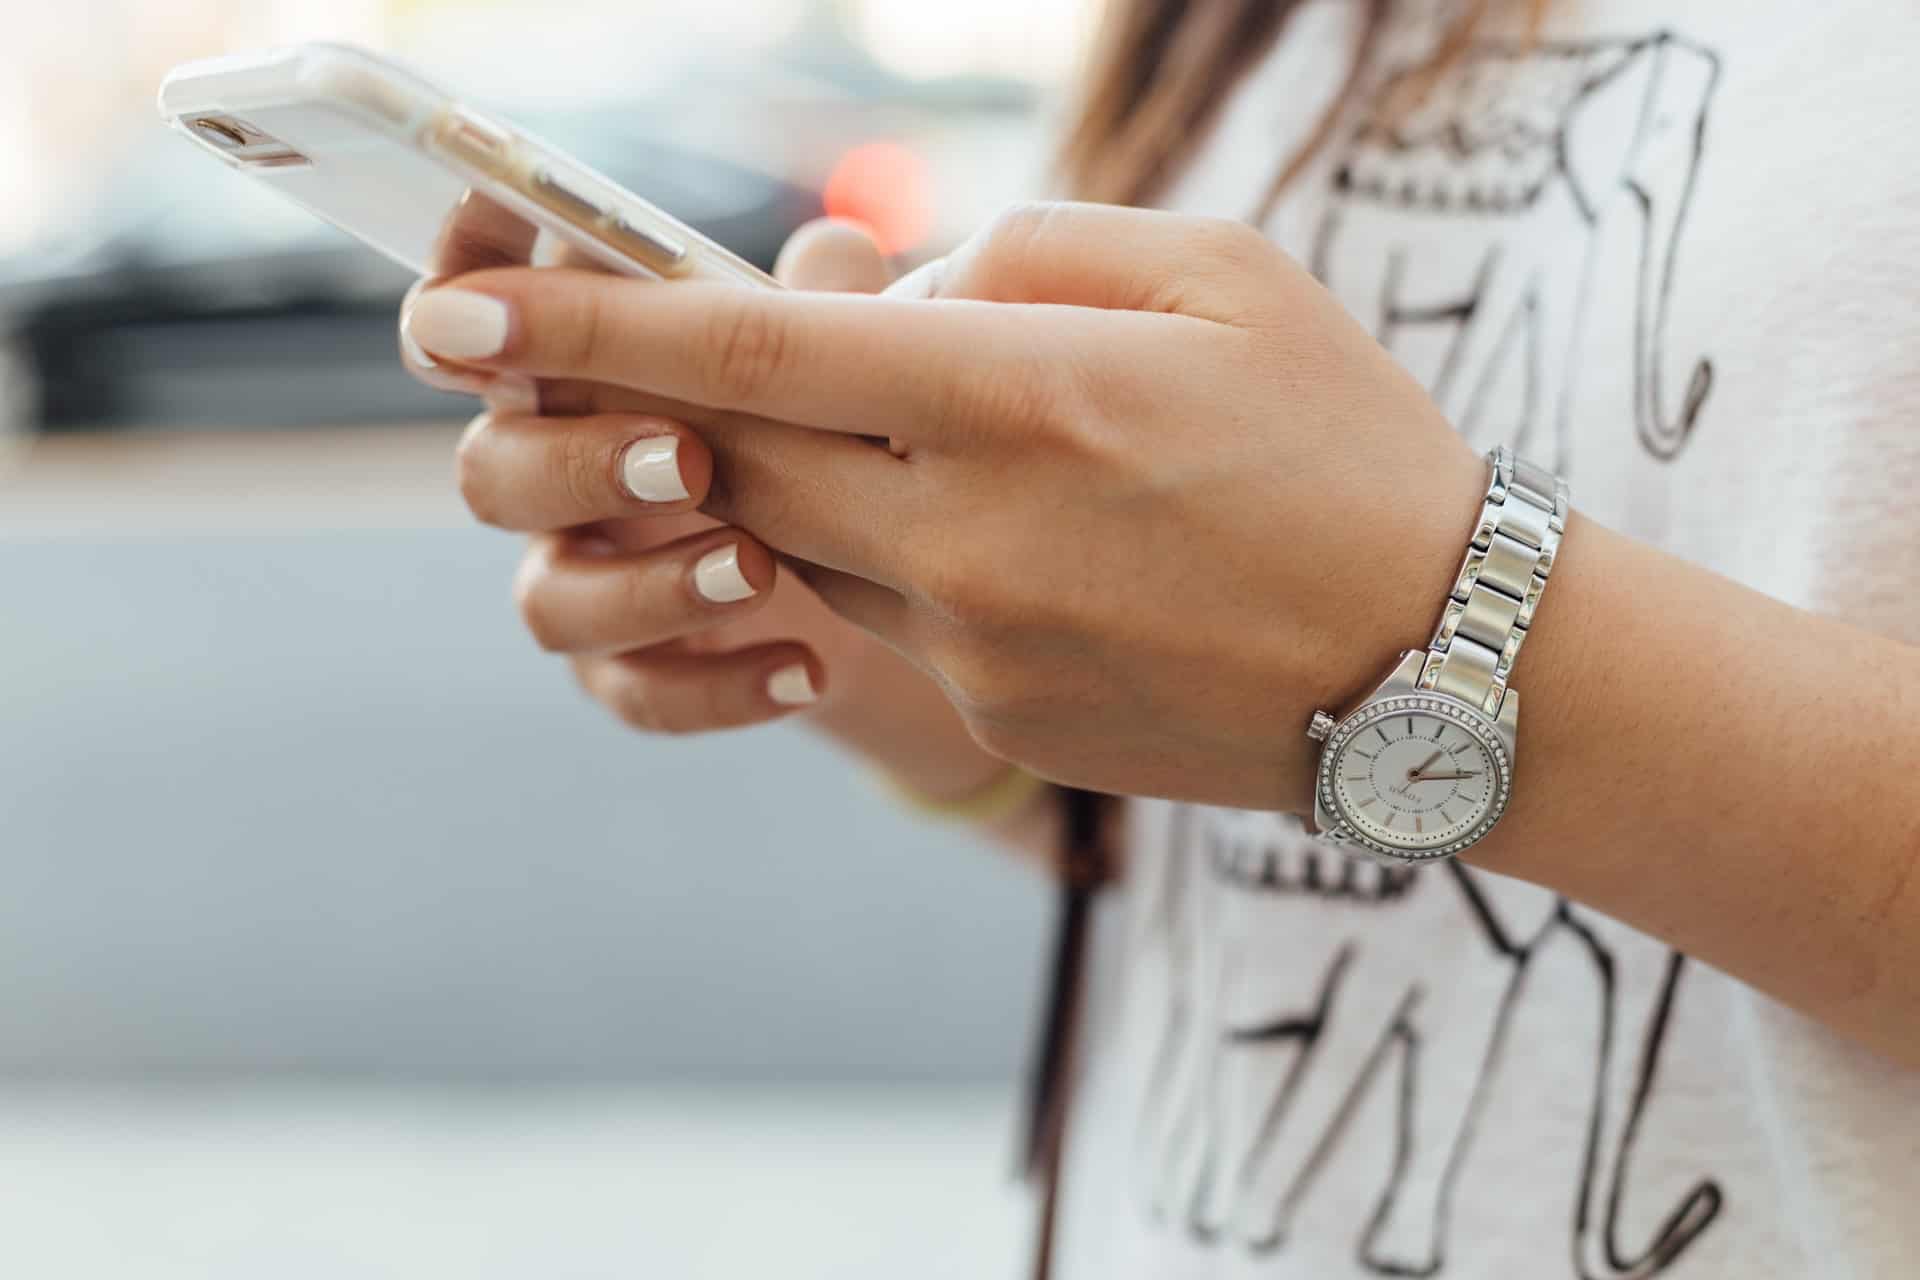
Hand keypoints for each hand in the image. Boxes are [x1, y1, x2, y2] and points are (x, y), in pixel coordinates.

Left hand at [402, 202, 1490, 810]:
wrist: (1446, 668)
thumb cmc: (1349, 443)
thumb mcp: (1221, 275)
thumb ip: (1028, 251)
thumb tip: (889, 287)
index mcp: (1024, 395)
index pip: (751, 352)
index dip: (587, 326)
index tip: (453, 316)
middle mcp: (972, 533)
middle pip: (738, 457)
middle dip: (669, 404)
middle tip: (645, 360)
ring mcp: (977, 645)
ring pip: (806, 540)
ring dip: (814, 475)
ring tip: (944, 436)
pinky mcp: (997, 715)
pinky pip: (892, 616)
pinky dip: (907, 553)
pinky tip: (1030, 537)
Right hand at [404, 216, 1004, 790]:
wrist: (895, 581)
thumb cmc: (838, 428)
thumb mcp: (845, 359)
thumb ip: (827, 304)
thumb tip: (837, 250)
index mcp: (581, 372)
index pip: (481, 323)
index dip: (460, 292)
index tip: (484, 287)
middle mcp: (558, 473)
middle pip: (492, 471)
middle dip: (578, 463)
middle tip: (689, 459)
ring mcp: (588, 579)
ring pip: (549, 601)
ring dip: (647, 587)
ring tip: (761, 570)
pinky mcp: (634, 670)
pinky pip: (635, 693)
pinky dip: (717, 687)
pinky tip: (806, 669)